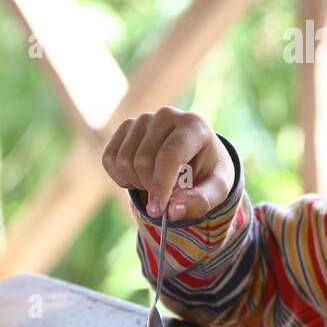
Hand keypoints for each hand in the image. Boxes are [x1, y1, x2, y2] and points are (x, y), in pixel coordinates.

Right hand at [102, 107, 234, 219]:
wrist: (197, 155)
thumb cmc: (207, 172)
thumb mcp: (217, 189)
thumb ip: (200, 201)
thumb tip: (173, 211)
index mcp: (193, 126)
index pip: (170, 154)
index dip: (161, 185)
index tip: (157, 211)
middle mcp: (167, 115)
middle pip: (143, 161)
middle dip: (151, 187)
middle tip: (166, 194)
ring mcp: (143, 119)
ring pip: (123, 161)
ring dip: (137, 183)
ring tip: (156, 182)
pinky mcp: (126, 127)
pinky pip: (110, 159)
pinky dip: (121, 177)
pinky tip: (140, 177)